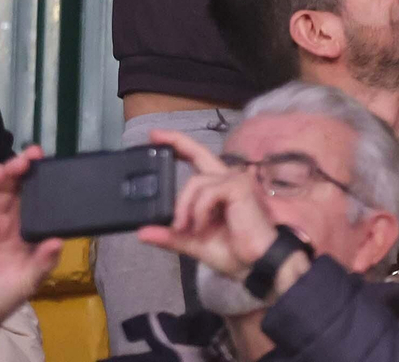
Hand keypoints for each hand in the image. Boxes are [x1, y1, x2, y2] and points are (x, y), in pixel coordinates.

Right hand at [0, 147, 62, 344]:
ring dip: (11, 172)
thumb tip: (57, 243)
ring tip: (19, 161)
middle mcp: (18, 219)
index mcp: (36, 229)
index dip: (51, 183)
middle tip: (36, 154)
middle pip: (25, 188)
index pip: (46, 201)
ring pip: (6, 188)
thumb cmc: (6, 293)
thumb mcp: (30, 280)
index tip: (60, 168)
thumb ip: (43, 262)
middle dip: (31, 169)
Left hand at [137, 130, 279, 280]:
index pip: (198, 162)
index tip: (156, 137)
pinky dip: (199, 211)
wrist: (256, 262)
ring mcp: (235, 181)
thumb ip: (171, 235)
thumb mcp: (194, 242)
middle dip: (176, 142)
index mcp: (219, 189)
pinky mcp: (239, 187)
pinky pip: (207, 193)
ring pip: (195, 182)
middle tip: (153, 136)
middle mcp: (228, 179)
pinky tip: (202, 226)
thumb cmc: (234, 252)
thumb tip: (142, 233)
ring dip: (184, 208)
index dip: (179, 147)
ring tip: (185, 229)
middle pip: (199, 153)